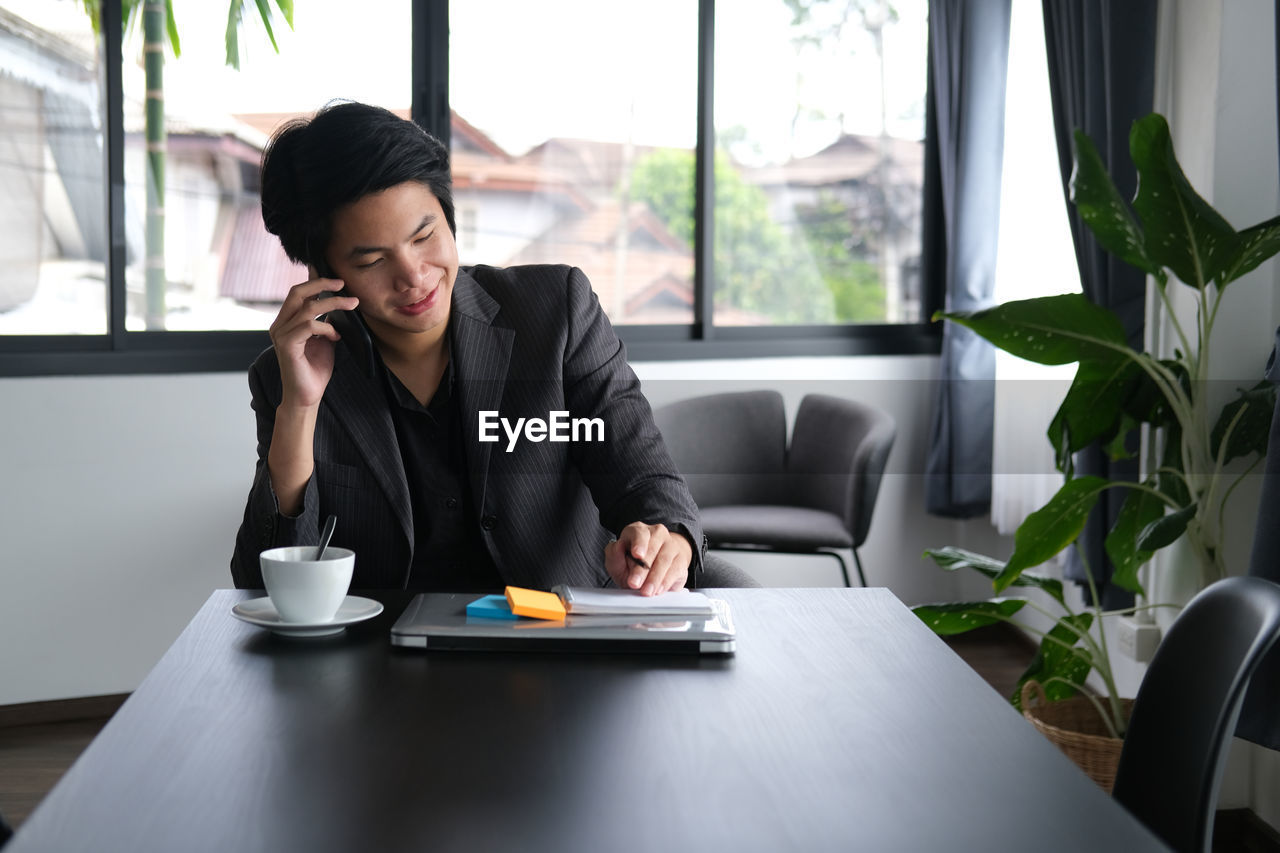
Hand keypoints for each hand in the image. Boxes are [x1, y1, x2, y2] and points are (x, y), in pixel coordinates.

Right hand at [269, 270, 358, 408]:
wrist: (307, 397)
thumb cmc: (315, 370)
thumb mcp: (325, 340)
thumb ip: (327, 322)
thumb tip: (339, 304)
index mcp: (286, 322)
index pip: (297, 293)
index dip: (312, 278)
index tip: (329, 269)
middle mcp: (280, 325)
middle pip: (297, 292)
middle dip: (321, 283)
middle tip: (343, 283)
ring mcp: (281, 334)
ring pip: (308, 307)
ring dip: (334, 303)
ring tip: (352, 305)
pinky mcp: (286, 345)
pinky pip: (309, 326)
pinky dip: (327, 327)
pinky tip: (336, 336)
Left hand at [604, 522, 691, 594]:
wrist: (653, 567)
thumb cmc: (632, 563)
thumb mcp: (616, 560)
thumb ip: (613, 554)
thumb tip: (618, 547)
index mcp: (639, 531)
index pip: (639, 534)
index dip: (639, 544)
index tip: (637, 554)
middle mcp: (657, 535)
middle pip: (652, 549)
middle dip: (642, 569)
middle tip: (634, 583)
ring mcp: (671, 546)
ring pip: (665, 560)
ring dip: (654, 578)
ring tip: (646, 591)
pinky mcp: (681, 560)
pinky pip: (675, 570)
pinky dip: (666, 582)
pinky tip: (658, 589)